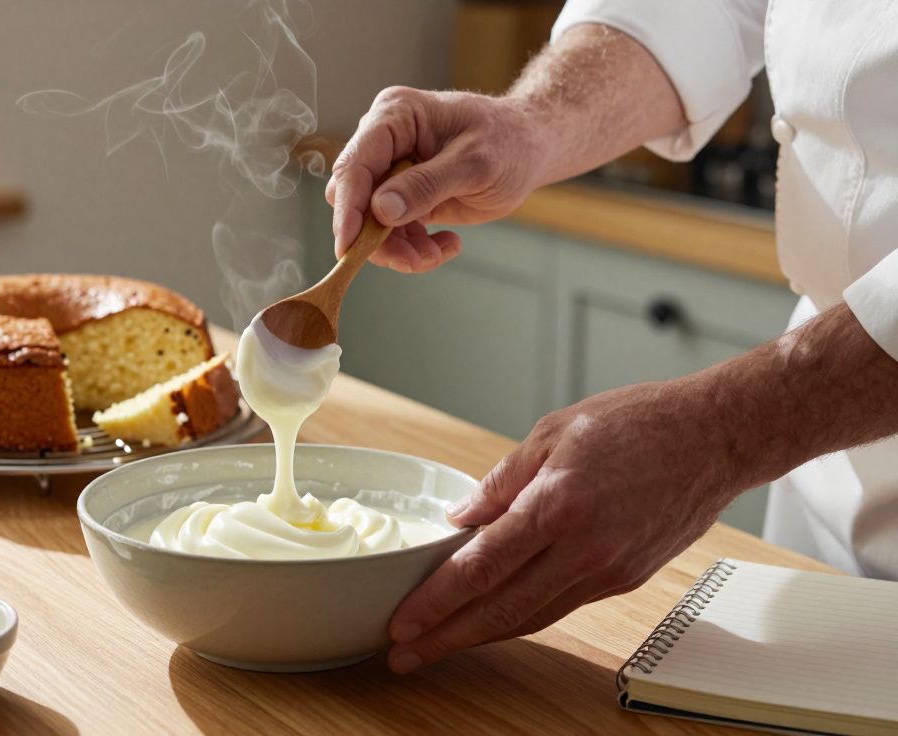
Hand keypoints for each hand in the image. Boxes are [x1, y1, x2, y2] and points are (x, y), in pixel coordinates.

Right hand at [325, 87, 547, 273]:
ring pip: (371, 223)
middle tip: (412, 260)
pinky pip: (392, 232)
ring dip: (401, 248)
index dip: (348, 208)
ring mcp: (391, 170)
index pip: (355, 164)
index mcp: (395, 116)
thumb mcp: (475, 163)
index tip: (348, 247)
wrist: (529, 148)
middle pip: (356, 198)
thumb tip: (381, 210)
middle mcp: (384, 141)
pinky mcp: (402, 195)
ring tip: (438, 252)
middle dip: (378, 237)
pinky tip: (447, 243)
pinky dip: (415, 247)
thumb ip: (427, 184)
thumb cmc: (509, 142)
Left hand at [385, 378, 743, 672]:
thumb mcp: (553, 432)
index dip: (436, 602)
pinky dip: (521, 617)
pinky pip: (560, 606)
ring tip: (437, 646)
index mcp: (558, 506)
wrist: (717, 438)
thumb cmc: (641, 423)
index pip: (482, 568)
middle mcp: (584, 549)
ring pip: (531, 618)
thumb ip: (501, 481)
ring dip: (480, 636)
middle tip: (403, 656)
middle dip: (446, 638)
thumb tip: (460, 518)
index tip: (403, 622)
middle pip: (501, 610)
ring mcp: (608, 571)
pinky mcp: (625, 579)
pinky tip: (492, 619)